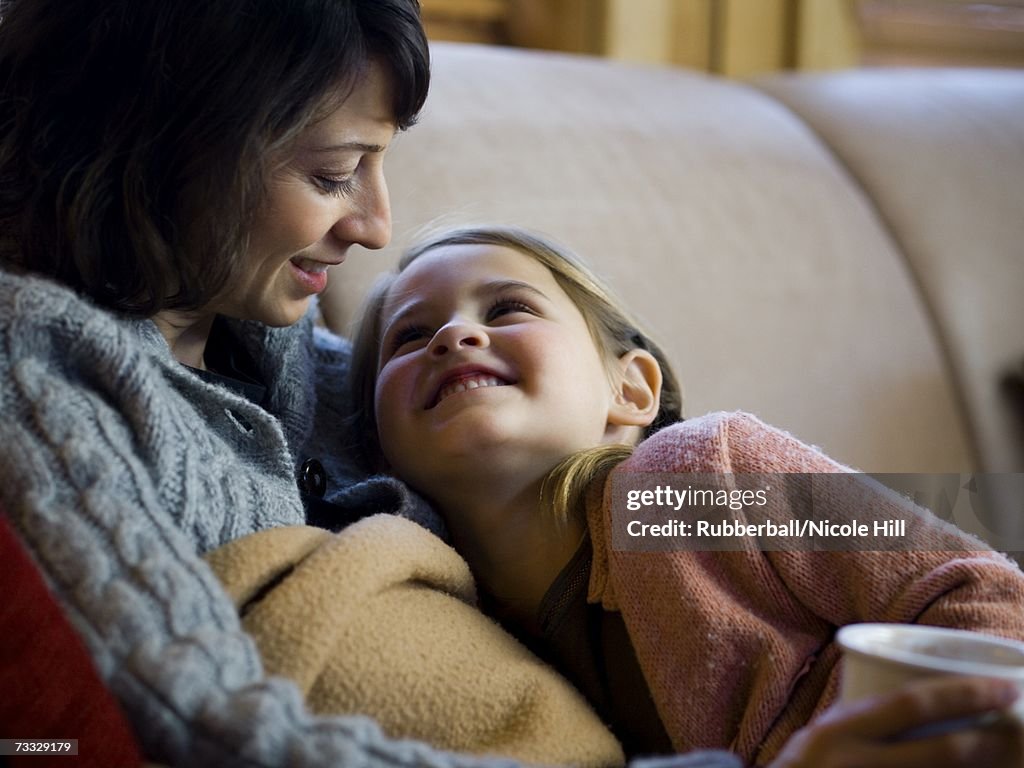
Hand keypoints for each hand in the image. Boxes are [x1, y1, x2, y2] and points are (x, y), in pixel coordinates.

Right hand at [770, 676, 1023, 767]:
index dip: (964, 695)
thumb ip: (863, 720)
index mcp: (837, 730)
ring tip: (1010, 761)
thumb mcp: (821, 733)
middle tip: (1018, 730)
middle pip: (940, 752)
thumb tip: (926, 697)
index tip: (1004, 688)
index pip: (909, 704)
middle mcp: (852, 764)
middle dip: (990, 742)